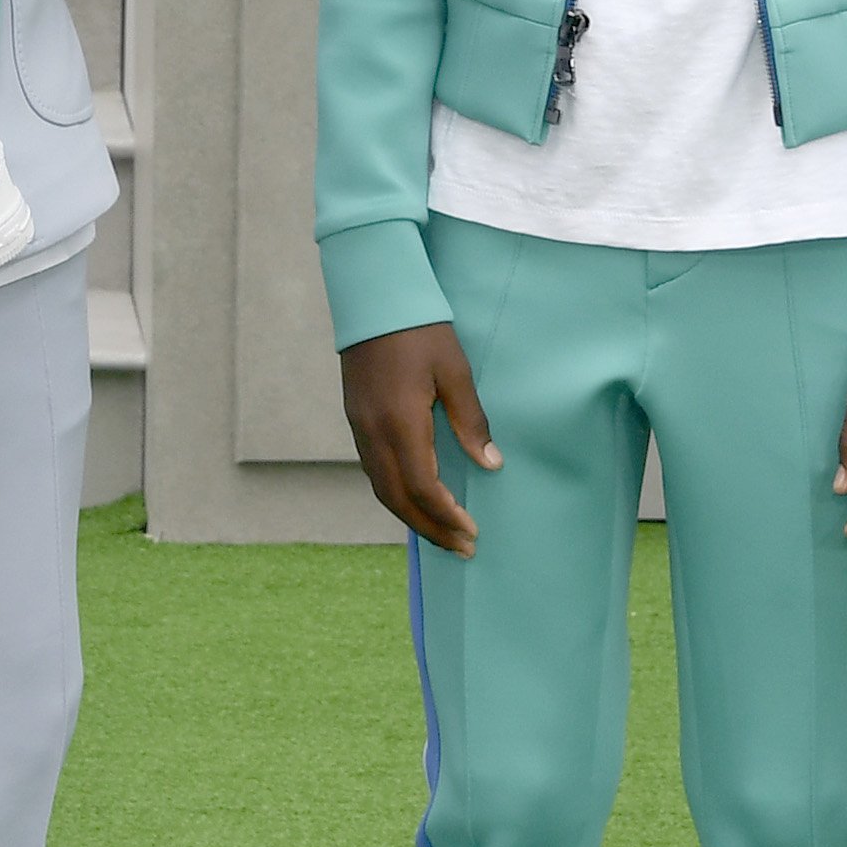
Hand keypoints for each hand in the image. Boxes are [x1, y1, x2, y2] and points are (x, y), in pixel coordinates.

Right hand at [339, 320, 501, 553]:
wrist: (374, 298)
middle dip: (430, 528)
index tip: (472, 533)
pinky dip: (396, 493)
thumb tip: (491, 464)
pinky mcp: (356, 419)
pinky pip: (374, 471)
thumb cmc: (421, 329)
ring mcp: (359, 427)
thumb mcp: (455, 372)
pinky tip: (416, 497)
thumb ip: (471, 421)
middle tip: (462, 548)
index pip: (422, 487)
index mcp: (400, 423)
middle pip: (397, 499)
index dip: (446, 516)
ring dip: (411, 516)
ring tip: (442, 533)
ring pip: (381, 488)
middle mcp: (373, 433)